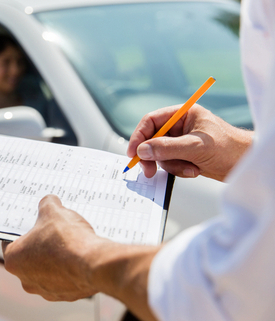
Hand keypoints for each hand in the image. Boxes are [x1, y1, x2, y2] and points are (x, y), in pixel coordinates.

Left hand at [2, 195, 160, 320]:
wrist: (94, 263)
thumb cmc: (67, 240)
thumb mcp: (53, 211)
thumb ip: (47, 204)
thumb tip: (49, 202)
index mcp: (13, 260)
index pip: (10, 241)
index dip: (21, 230)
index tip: (31, 223)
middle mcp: (25, 279)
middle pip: (29, 257)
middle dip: (40, 244)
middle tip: (52, 230)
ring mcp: (45, 290)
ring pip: (47, 269)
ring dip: (55, 258)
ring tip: (68, 243)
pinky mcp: (65, 295)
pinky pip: (64, 279)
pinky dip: (69, 269)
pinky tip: (78, 256)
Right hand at [127, 104, 252, 180]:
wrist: (246, 164)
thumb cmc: (229, 148)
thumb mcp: (195, 147)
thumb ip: (167, 148)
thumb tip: (142, 150)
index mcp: (183, 114)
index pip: (152, 121)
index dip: (139, 136)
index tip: (133, 153)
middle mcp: (180, 126)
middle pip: (152, 139)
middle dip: (153, 156)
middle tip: (148, 171)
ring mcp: (182, 141)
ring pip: (160, 154)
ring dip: (171, 165)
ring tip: (190, 168)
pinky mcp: (184, 155)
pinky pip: (170, 163)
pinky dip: (179, 170)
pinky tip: (194, 170)